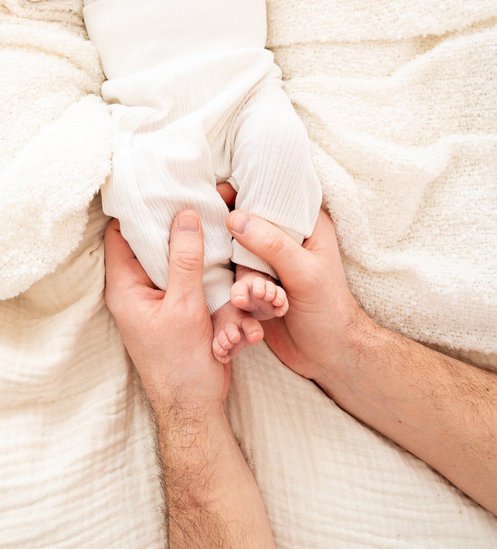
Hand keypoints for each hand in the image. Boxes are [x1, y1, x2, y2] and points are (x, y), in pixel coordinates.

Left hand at [104, 211, 229, 417]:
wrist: (194, 410)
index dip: (137, 210)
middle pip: (146, 243)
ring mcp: (156, 300)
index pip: (120, 234)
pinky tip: (216, 246)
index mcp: (124, 288)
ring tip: (207, 213)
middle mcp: (135, 290)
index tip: (160, 187)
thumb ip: (184, 260)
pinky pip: (184, 275)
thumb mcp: (185, 307)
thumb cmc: (182, 365)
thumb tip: (185, 215)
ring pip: (168, 258)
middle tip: (192, 194)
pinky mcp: (176, 309)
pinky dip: (198, 262)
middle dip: (169, 221)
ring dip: (187, 242)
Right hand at [227, 207, 367, 383]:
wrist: (330, 356)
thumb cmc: (329, 309)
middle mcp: (285, 240)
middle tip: (241, 267)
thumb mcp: (304, 273)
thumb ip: (271, 244)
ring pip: (238, 258)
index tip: (217, 195)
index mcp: (305, 224)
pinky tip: (252, 309)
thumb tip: (235, 218)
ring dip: (243, 281)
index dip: (242, 192)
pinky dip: (240, 294)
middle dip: (235, 246)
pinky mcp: (257, 286)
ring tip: (253, 300)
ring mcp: (269, 263)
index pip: (270, 196)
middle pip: (247, 226)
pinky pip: (237, 281)